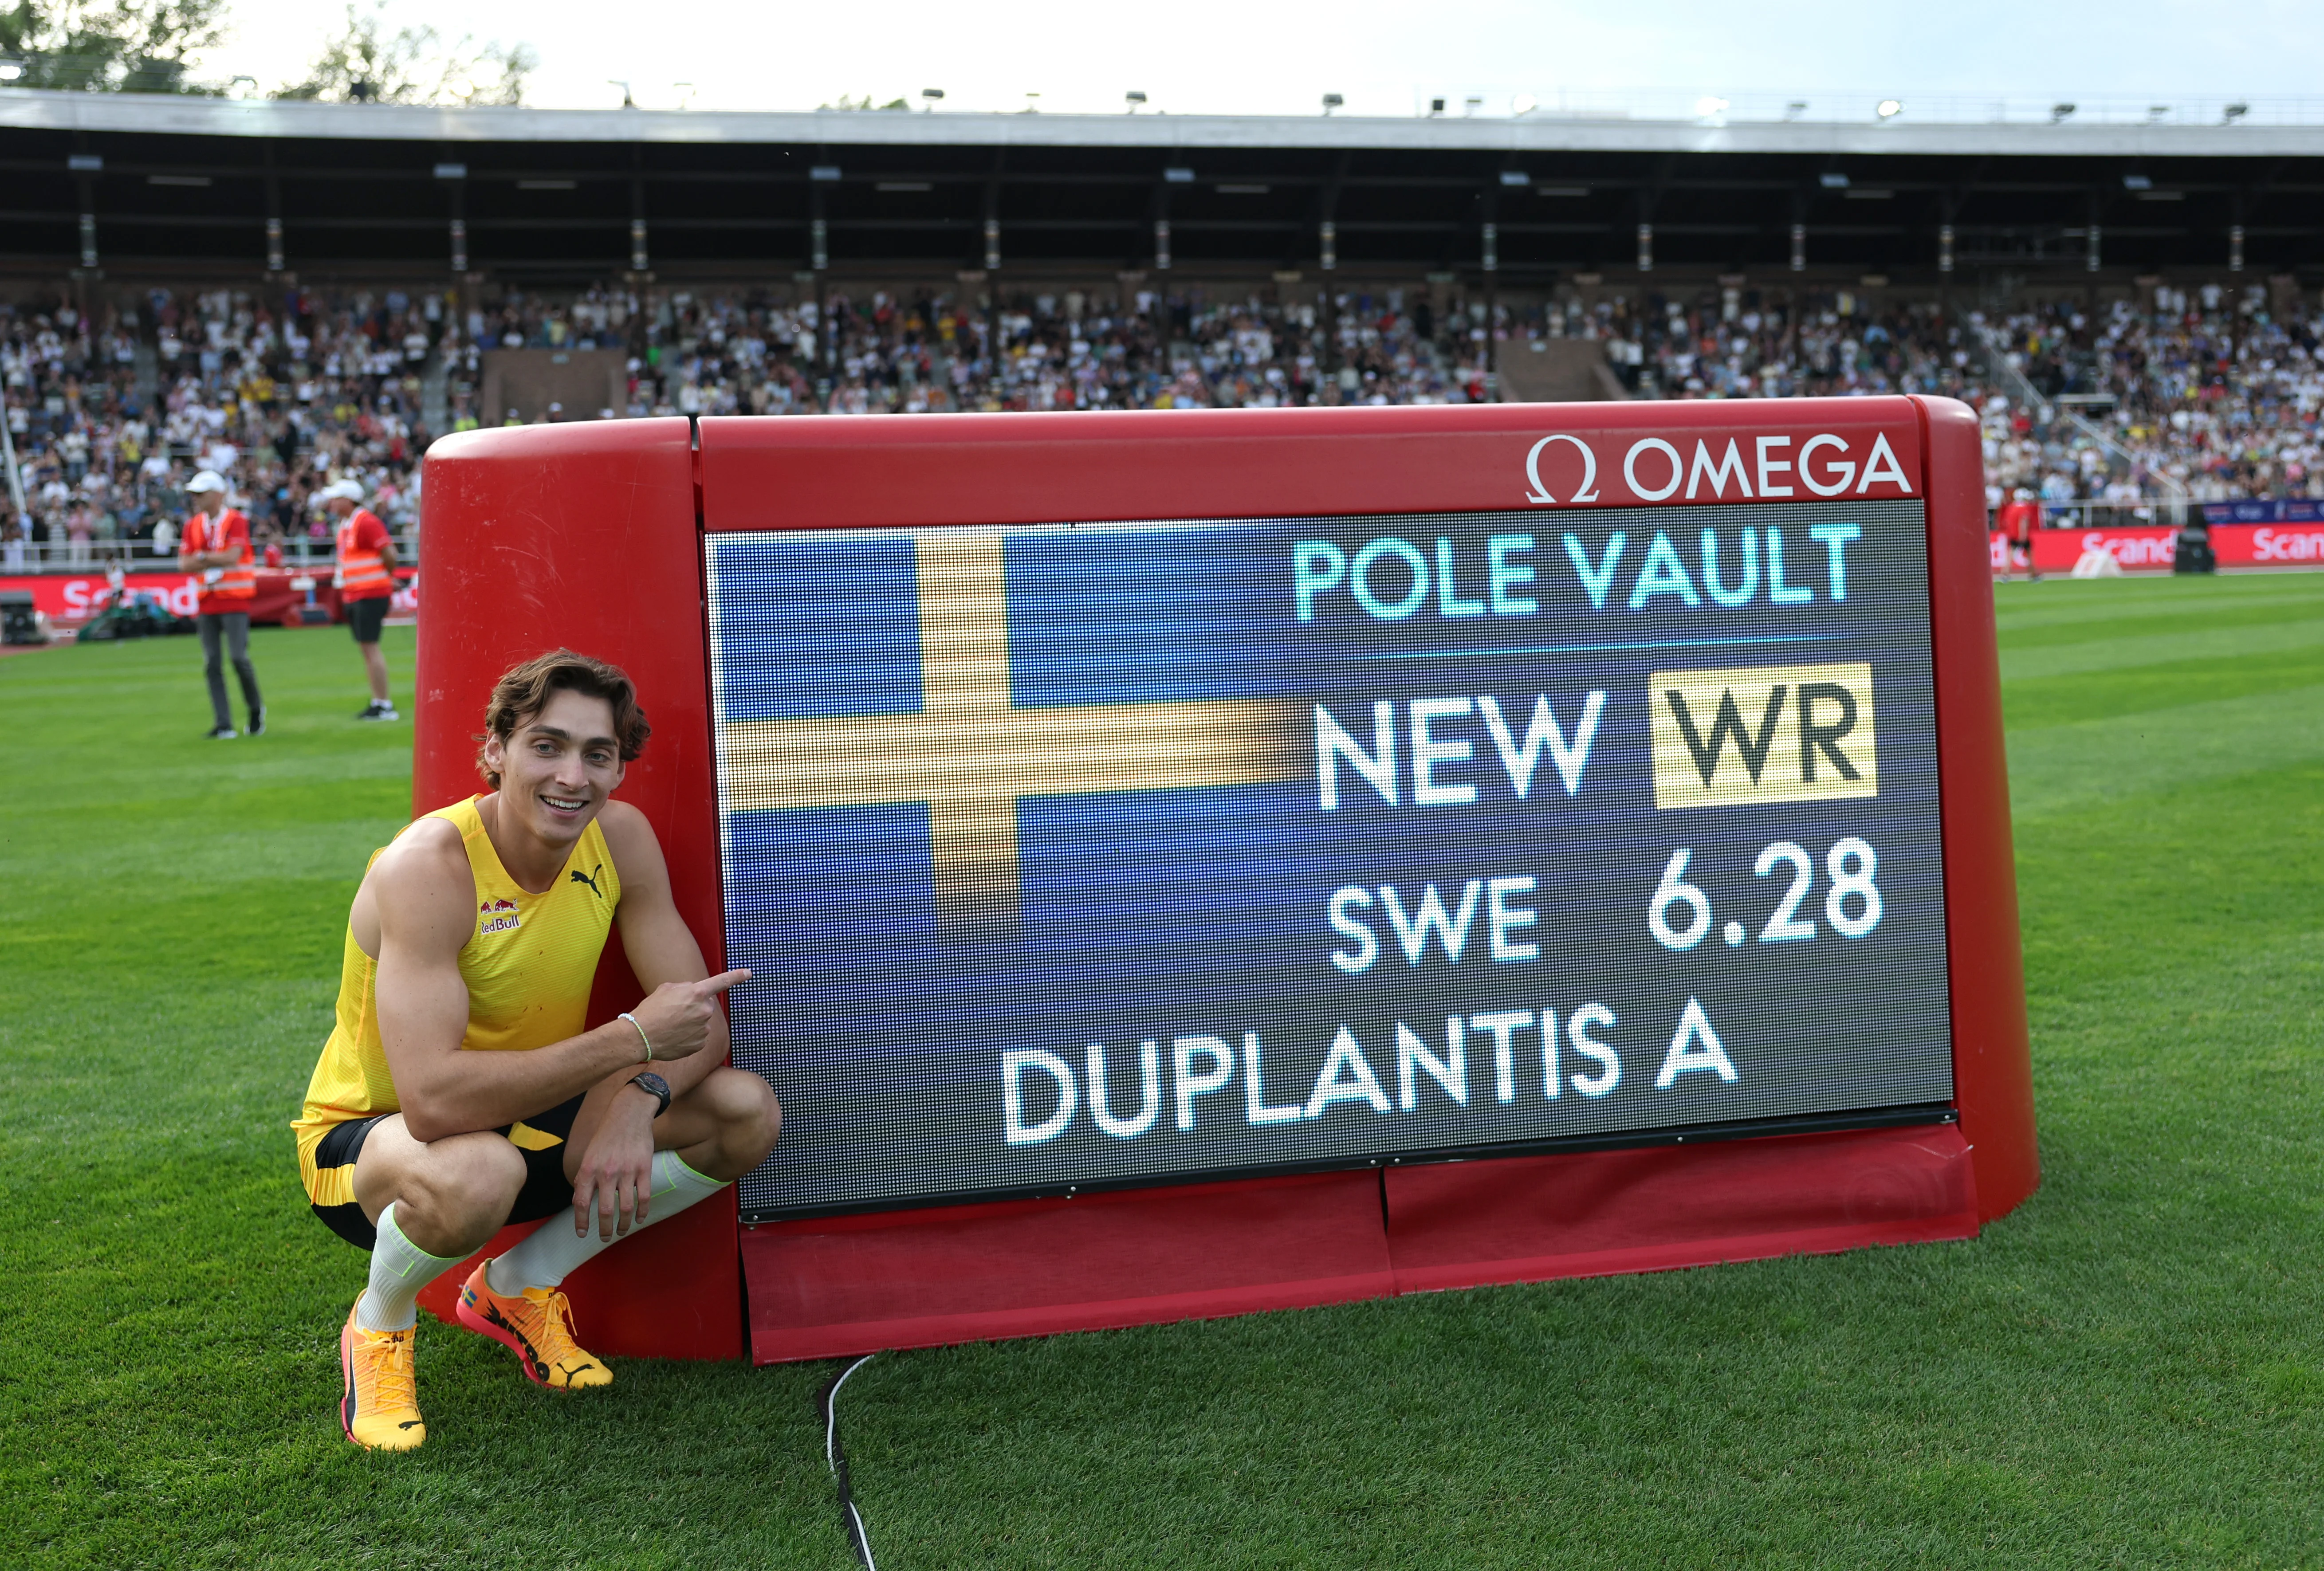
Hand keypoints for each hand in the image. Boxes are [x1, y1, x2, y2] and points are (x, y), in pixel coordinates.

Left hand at [570, 1088, 656, 1240]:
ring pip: (626, 1207)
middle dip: (604, 1229)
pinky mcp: (644, 1169)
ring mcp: (627, 1171)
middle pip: (604, 1210)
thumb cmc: (606, 1135)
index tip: (582, 1234)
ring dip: (624, 1224)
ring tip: (622, 1231)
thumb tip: (578, 1200)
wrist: (628, 1114)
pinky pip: (644, 1197)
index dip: (581, 1222)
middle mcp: (606, 1172)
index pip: (581, 1203)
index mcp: (588, 1169)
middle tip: (605, 1238)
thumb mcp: (588, 1155)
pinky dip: (642, 1212)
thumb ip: (583, 1178)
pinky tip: (640, 1219)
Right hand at [624, 969, 748, 1062]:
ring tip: (670, 1025)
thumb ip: (685, 988)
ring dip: (690, 1022)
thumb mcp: (665, 989)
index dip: (736, 976)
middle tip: (674, 1012)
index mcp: (697, 993)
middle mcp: (704, 1011)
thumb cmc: (650, 1010)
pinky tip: (673, 1036)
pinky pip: (697, 1037)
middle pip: (705, 1005)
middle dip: (694, 1006)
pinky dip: (687, 1036)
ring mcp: (703, 1029)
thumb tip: (694, 992)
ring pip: (701, 1022)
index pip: (721, 982)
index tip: (748, 973)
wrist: (640, 1036)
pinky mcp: (699, 1044)